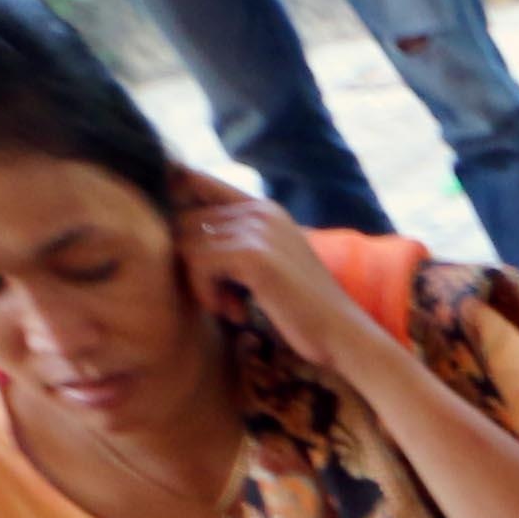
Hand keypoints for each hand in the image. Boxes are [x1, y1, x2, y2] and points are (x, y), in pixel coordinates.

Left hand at [170, 173, 367, 370]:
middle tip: (221, 297)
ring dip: (199, 282)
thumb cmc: (304, 312)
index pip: (194, 180)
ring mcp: (257, 229)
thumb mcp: (268, 266)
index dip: (176, 206)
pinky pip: (198, 263)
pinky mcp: (252, 254)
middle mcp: (260, 209)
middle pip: (183, 218)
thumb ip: (234, 242)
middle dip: (191, 263)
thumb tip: (175, 232)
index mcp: (264, 208)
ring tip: (230, 306)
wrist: (343, 337)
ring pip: (185, 241)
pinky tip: (234, 312)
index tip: (185, 251)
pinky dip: (206, 293)